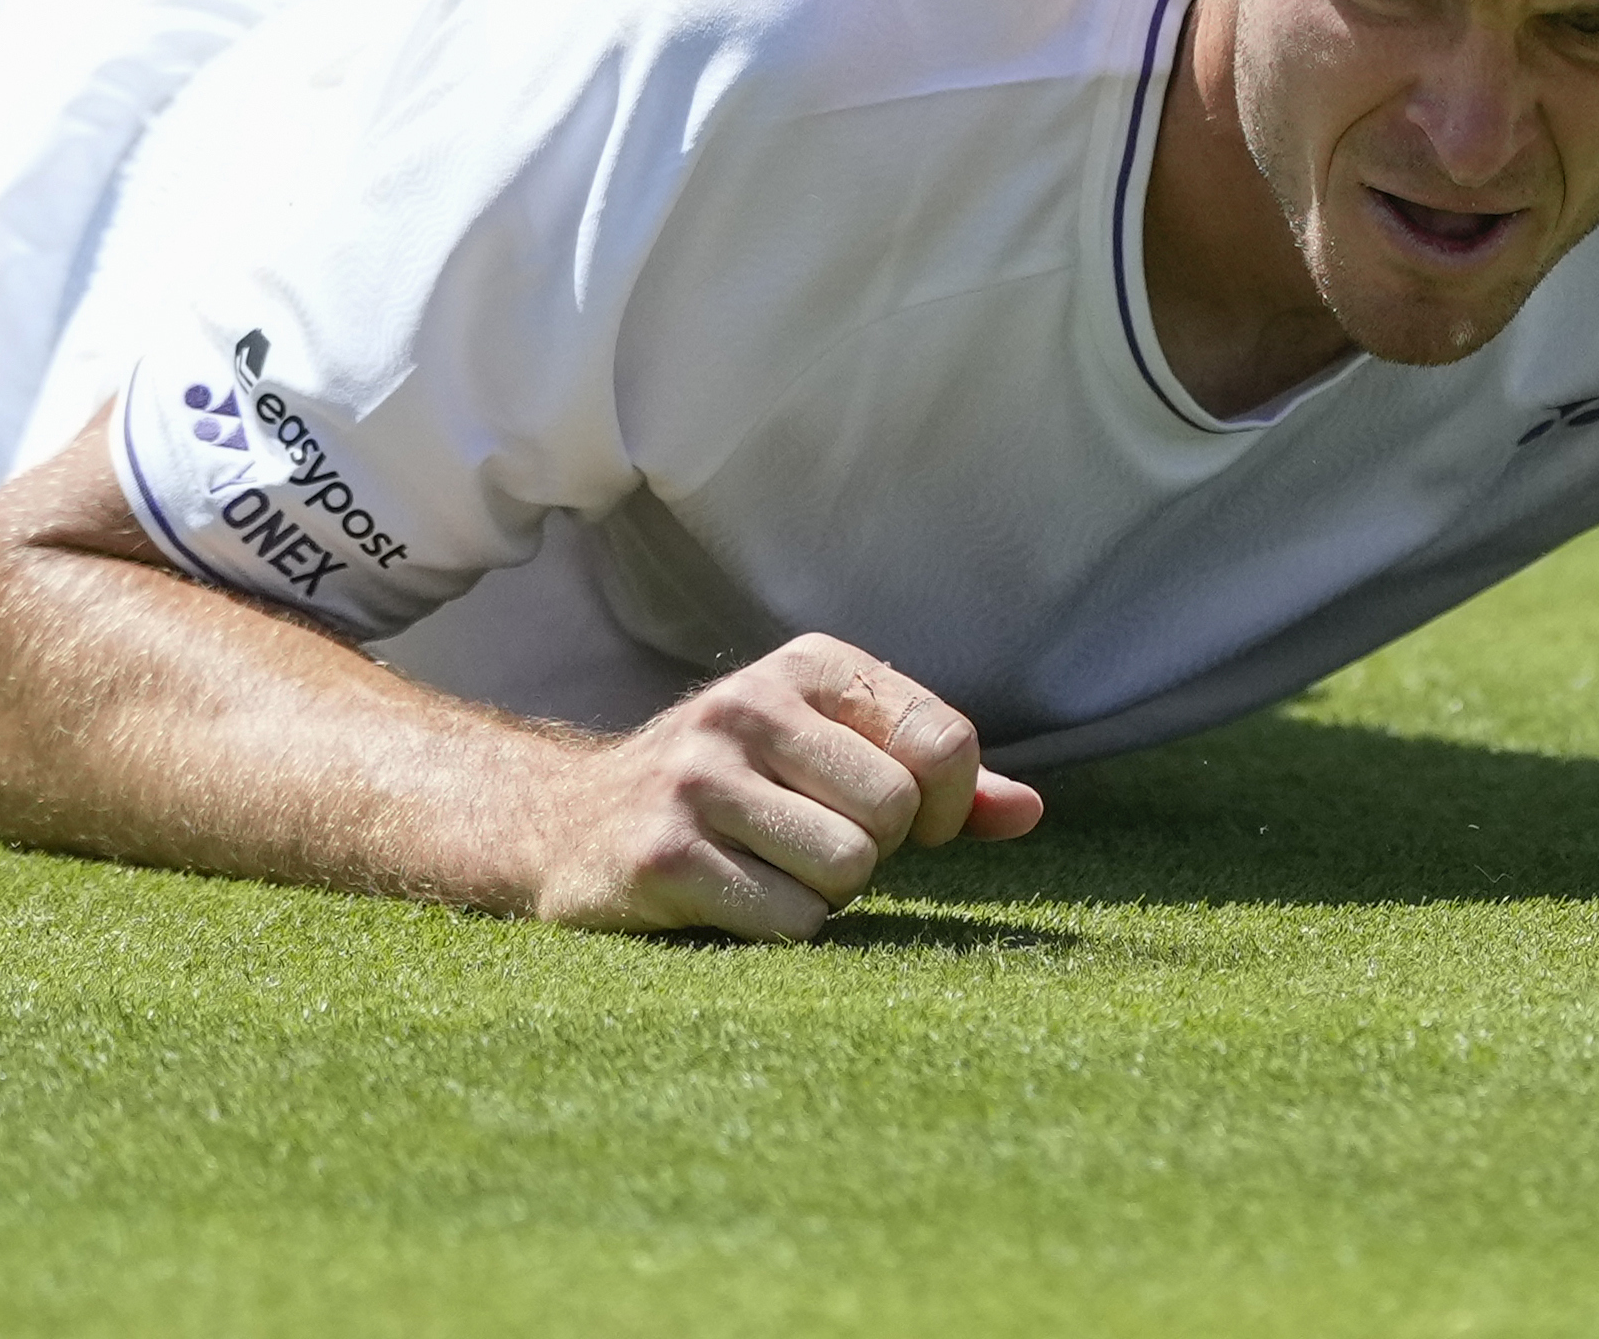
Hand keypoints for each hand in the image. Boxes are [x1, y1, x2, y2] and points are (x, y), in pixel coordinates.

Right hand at [532, 632, 1042, 939]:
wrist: (569, 820)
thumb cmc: (736, 792)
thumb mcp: (833, 755)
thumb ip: (940, 783)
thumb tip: (1029, 812)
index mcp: (808, 668)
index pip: (944, 742)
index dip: (950, 806)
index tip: (916, 827)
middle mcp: (749, 708)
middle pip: (895, 813)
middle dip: (874, 851)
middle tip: (815, 846)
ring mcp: (698, 780)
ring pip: (848, 871)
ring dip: (826, 895)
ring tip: (772, 868)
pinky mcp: (663, 858)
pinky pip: (792, 922)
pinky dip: (783, 930)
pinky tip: (735, 899)